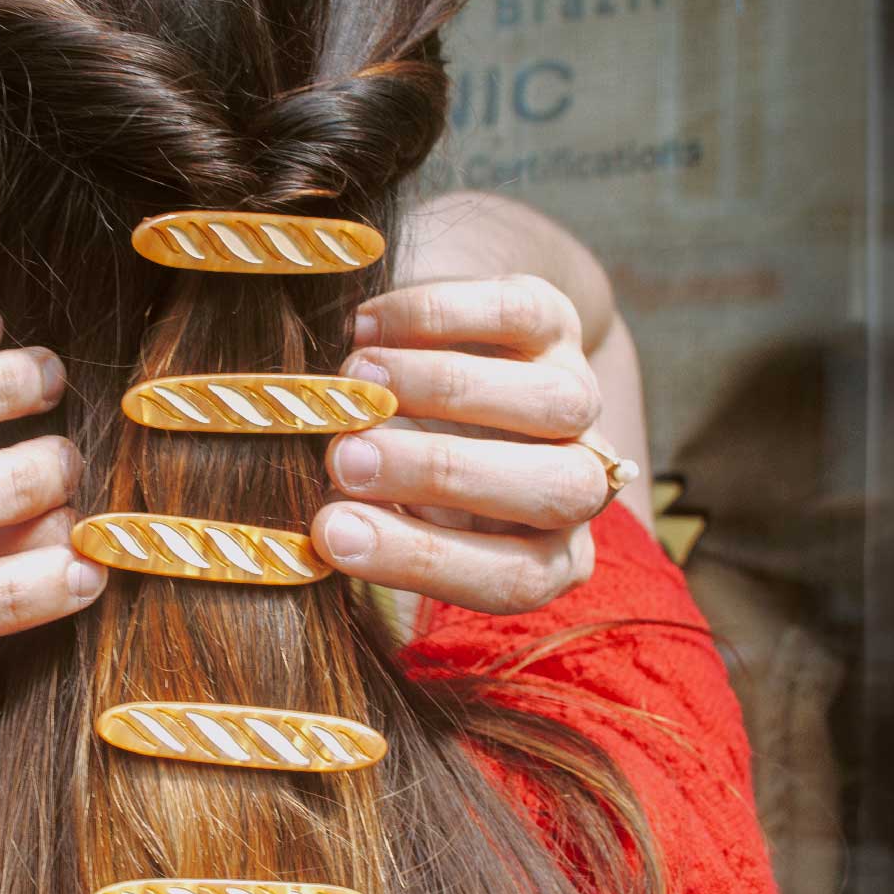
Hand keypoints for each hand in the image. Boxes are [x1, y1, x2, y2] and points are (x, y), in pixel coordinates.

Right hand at [311, 275, 643, 615]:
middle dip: (441, 472)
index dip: (420, 559)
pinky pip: (522, 315)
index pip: (512, 578)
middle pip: (555, 491)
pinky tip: (368, 326)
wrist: (425, 368)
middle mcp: (578, 483)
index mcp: (543, 554)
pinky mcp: (557, 323)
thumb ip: (362, 524)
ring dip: (445, 389)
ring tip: (353, 379)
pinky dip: (440, 317)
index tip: (328, 534)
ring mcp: (577, 398)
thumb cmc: (389, 466)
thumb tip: (315, 529)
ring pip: (556, 402)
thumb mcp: (379, 514)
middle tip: (341, 456)